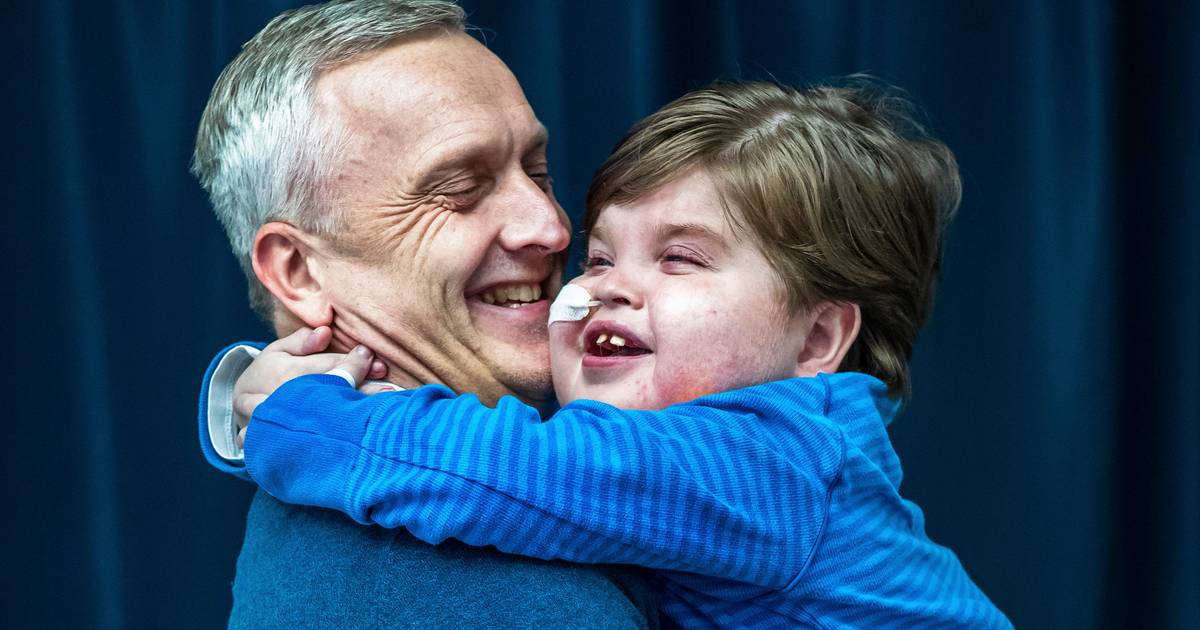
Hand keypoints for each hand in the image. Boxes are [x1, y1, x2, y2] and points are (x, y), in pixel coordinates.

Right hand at [233, 326, 387, 446]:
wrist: (239, 408)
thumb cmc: (268, 374)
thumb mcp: (278, 351)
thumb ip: (301, 342)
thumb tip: (325, 332)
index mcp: (280, 370)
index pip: (323, 366)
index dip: (352, 365)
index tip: (378, 365)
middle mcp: (277, 396)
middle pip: (320, 392)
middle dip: (355, 391)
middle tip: (387, 392)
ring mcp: (273, 423)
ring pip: (310, 420)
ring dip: (342, 418)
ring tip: (371, 419)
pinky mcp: (271, 444)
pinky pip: (295, 445)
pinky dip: (318, 447)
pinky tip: (344, 446)